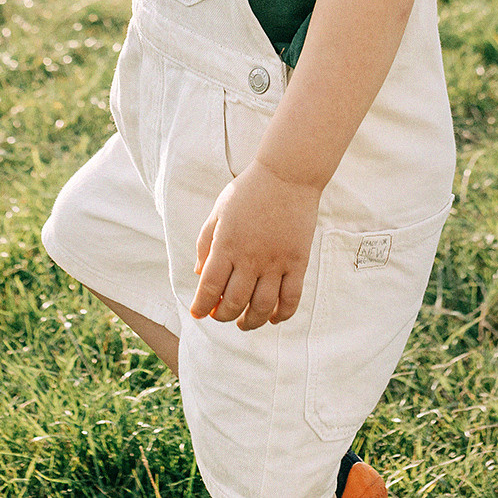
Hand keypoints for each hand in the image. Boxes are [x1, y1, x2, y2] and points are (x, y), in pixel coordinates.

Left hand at [190, 160, 319, 329]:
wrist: (287, 174)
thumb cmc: (248, 191)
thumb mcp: (218, 212)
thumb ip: (205, 243)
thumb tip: (200, 275)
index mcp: (227, 245)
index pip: (209, 287)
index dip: (202, 306)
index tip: (199, 312)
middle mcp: (250, 257)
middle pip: (234, 303)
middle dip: (223, 316)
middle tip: (221, 314)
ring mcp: (276, 261)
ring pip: (262, 307)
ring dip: (250, 322)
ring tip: (244, 323)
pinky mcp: (298, 261)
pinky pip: (291, 298)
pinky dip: (282, 314)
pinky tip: (273, 317)